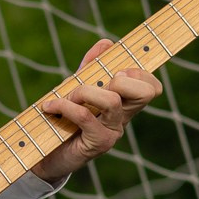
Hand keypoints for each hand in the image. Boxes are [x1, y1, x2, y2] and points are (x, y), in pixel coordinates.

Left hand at [30, 39, 160, 183]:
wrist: (45, 155)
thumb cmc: (63, 120)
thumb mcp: (77, 88)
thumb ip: (92, 67)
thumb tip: (106, 43)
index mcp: (124, 105)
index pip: (152, 87)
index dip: (141, 73)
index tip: (118, 69)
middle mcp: (123, 119)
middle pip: (146, 92)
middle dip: (120, 78)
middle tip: (97, 83)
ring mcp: (113, 133)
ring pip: (113, 101)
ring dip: (84, 91)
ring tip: (67, 97)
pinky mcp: (98, 144)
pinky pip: (86, 115)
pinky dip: (65, 105)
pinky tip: (50, 107)